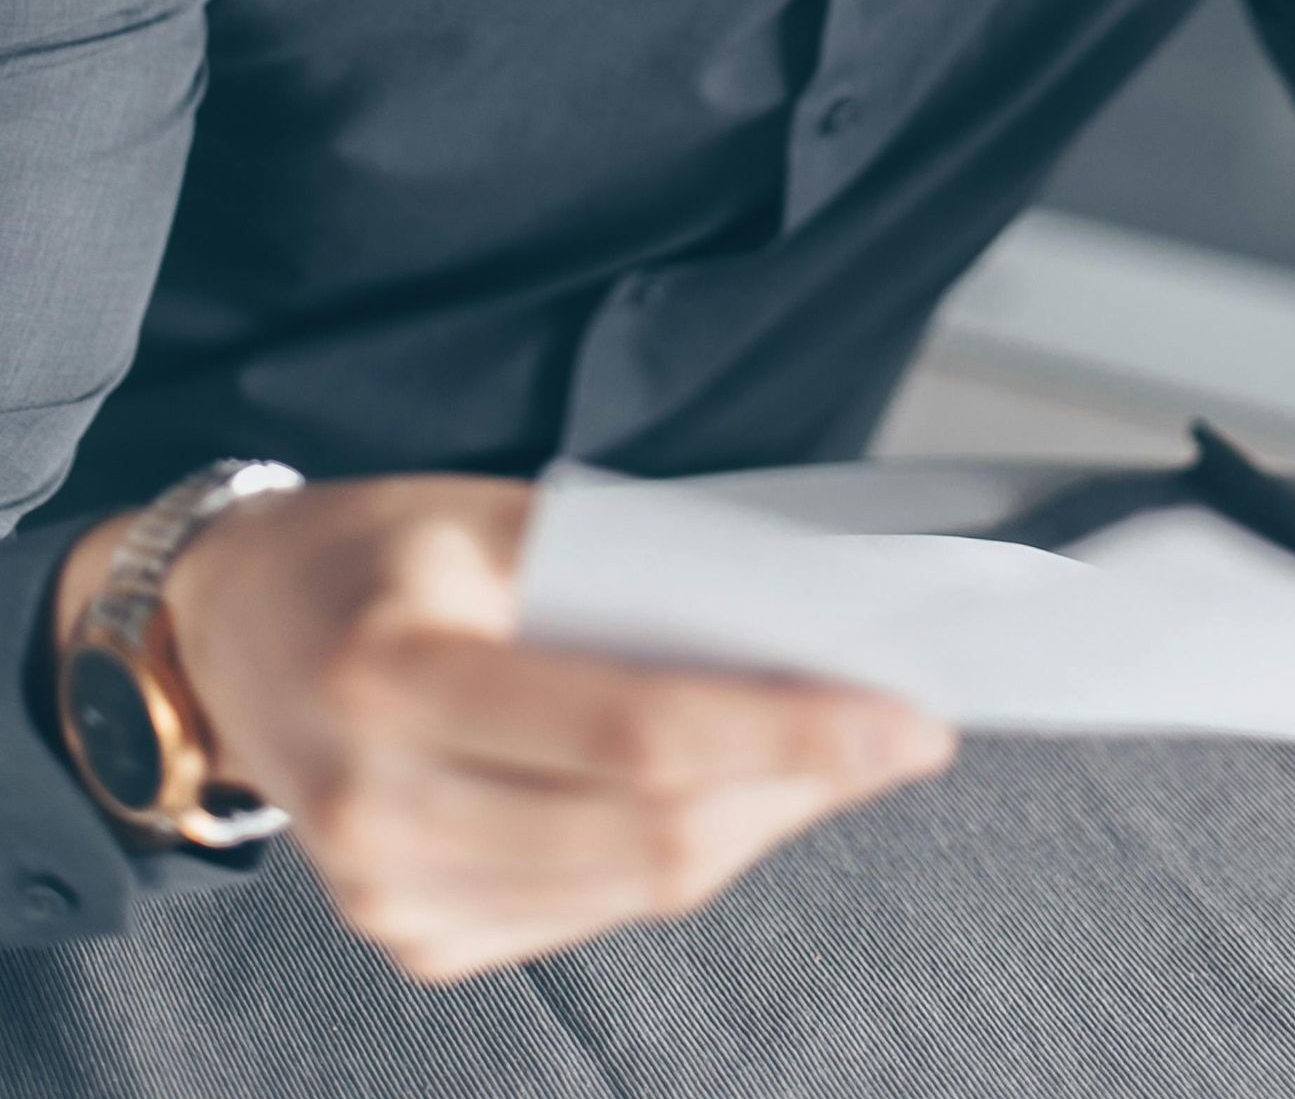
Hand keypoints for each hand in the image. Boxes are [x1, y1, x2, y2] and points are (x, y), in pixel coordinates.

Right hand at [57, 476, 952, 983]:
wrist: (228, 634)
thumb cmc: (374, 552)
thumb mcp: (491, 518)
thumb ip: (627, 578)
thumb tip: (796, 635)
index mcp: (393, 672)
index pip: (631, 730)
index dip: (785, 731)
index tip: (906, 716)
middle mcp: (378, 805)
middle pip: (647, 830)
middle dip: (801, 784)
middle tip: (901, 733)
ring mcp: (386, 892)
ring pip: (634, 885)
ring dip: (758, 821)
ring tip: (837, 754)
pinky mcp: (409, 937)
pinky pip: (588, 913)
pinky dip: (680, 852)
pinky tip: (732, 794)